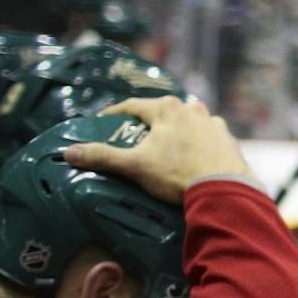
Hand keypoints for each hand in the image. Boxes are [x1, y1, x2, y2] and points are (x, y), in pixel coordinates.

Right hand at [60, 96, 253, 202]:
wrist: (225, 191)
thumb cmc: (177, 173)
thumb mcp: (135, 165)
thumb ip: (103, 156)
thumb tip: (70, 153)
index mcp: (167, 109)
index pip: (133, 106)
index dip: (115, 114)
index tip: (103, 121)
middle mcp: (193, 109)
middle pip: (162, 113)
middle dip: (147, 123)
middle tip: (134, 137)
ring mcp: (214, 124)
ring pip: (186, 123)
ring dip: (174, 132)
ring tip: (163, 148)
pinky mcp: (228, 140)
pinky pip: (205, 138)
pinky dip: (195, 144)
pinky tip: (190, 156)